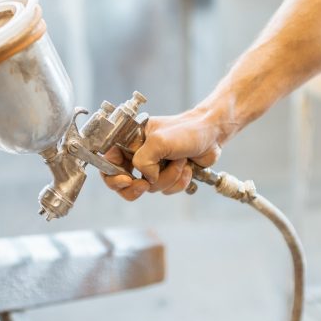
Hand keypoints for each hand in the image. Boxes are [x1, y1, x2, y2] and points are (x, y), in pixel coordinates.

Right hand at [101, 109, 223, 200]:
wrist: (212, 135)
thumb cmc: (187, 131)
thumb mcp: (159, 142)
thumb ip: (143, 161)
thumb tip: (146, 178)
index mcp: (129, 141)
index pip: (108, 163)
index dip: (112, 176)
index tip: (126, 180)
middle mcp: (138, 155)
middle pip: (124, 184)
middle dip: (139, 186)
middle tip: (147, 183)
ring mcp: (153, 167)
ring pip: (149, 188)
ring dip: (168, 178)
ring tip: (179, 161)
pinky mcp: (167, 175)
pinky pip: (165, 190)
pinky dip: (178, 182)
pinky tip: (186, 168)